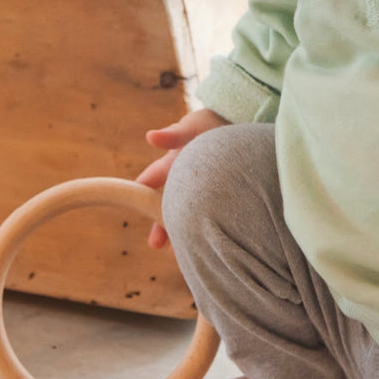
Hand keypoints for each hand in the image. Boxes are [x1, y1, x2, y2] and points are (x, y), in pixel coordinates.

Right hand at [136, 108, 228, 248]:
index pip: (154, 178)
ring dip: (184, 232)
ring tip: (182, 253)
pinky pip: (212, 220)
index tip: (132, 205)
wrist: (246, 128)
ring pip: (190, 215)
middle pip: (170, 205)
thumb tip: (151, 137)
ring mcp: (203, 191)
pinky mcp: (222, 201)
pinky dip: (208, 232)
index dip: (142, 191)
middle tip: (155, 244)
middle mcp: (186, 180)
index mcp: (174, 163)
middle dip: (162, 223)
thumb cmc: (215, 124)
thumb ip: (174, 134)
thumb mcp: (195, 126)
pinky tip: (210, 247)